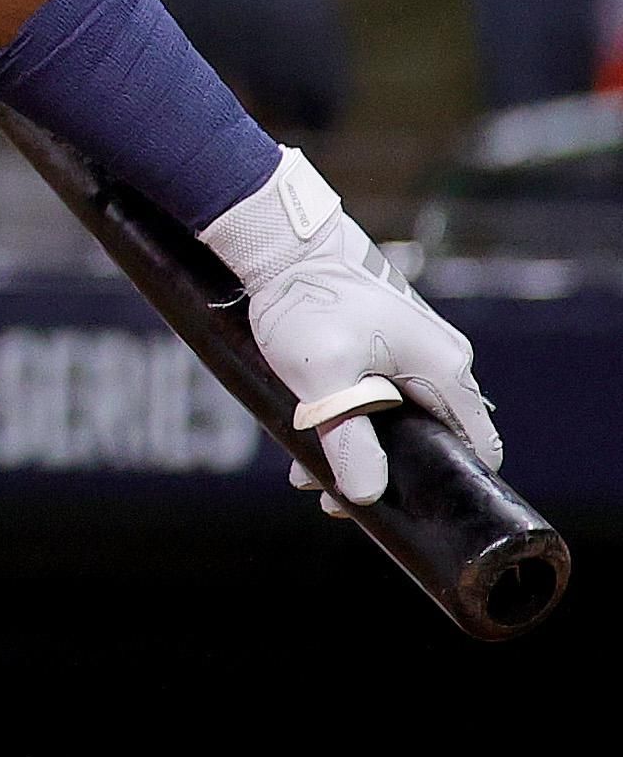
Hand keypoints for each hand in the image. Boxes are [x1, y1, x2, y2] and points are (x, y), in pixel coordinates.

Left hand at [196, 149, 497, 506]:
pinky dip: (348, 425)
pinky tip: (304, 445)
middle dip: (386, 473)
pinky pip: (376, 399)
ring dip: (358, 452)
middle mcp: (438, 362)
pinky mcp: (381, 347)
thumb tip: (365, 493)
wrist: (278, 246)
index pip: (478, 446)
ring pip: (397, 422)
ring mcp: (411, 353)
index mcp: (444, 369)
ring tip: (306, 477)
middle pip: (432, 439)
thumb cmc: (307, 302)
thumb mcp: (324, 378)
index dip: (448, 483)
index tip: (405, 509)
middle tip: (333, 499)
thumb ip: (348, 436)